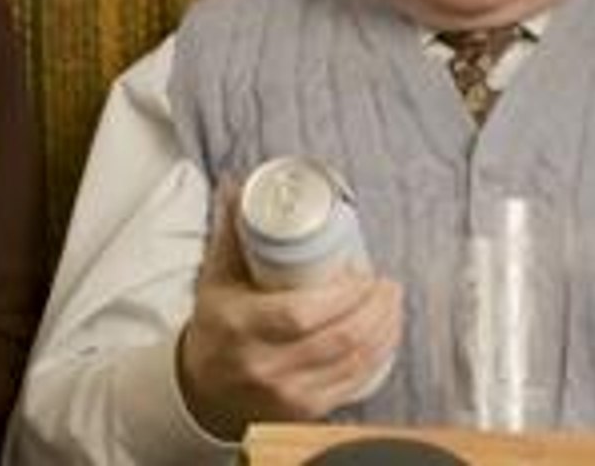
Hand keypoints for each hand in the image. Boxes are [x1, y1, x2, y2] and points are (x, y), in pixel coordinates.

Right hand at [177, 188, 402, 440]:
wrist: (202, 389)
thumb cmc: (216, 325)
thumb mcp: (215, 277)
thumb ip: (231, 231)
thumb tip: (238, 184)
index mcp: (239, 326)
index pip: (300, 314)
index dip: (343, 295)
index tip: (361, 271)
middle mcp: (263, 364)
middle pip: (337, 339)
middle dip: (374, 309)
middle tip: (387, 284)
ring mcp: (286, 393)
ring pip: (353, 363)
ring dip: (384, 330)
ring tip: (392, 303)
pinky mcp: (305, 411)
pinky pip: (355, 384)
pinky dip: (380, 357)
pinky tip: (387, 335)